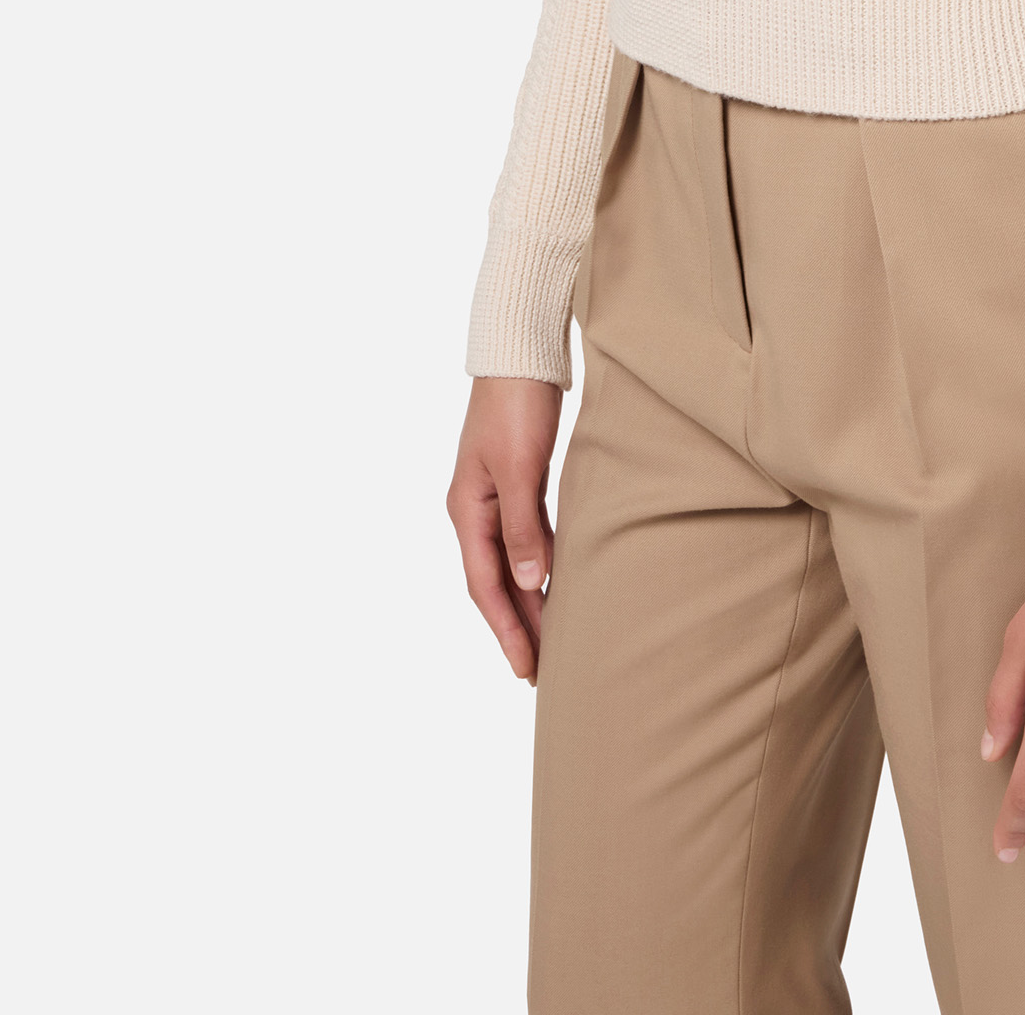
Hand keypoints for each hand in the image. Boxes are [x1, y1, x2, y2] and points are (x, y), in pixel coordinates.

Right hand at [446, 375, 564, 682]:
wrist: (520, 352)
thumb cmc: (516, 405)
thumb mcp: (519, 468)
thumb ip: (523, 526)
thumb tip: (530, 583)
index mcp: (467, 510)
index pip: (484, 585)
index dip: (506, 629)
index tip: (526, 669)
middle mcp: (475, 510)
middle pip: (495, 582)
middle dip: (517, 626)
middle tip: (541, 673)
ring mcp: (495, 498)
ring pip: (511, 564)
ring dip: (529, 602)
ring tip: (551, 642)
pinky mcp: (517, 484)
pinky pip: (526, 540)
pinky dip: (539, 568)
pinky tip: (557, 586)